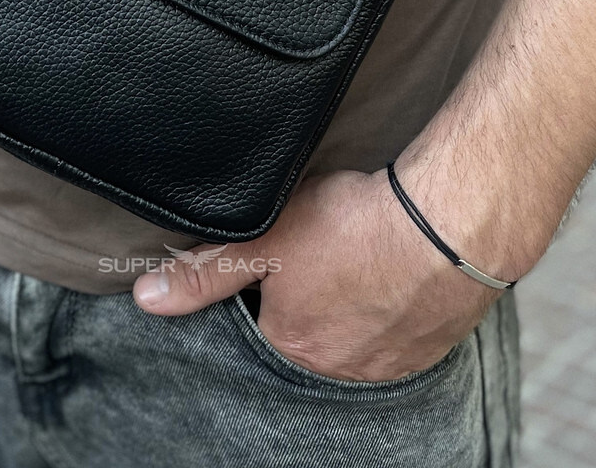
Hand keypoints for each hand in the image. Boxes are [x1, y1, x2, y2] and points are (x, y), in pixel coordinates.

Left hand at [133, 170, 498, 381]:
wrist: (447, 225)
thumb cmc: (353, 228)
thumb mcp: (263, 240)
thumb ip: (204, 271)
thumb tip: (148, 298)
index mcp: (292, 348)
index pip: (259, 321)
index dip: (264, 282)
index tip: (281, 254)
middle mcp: (339, 369)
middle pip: (307, 329)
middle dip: (308, 294)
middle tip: (322, 250)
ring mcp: (390, 363)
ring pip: (353, 331)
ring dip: (350, 300)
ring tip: (355, 257)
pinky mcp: (430, 347)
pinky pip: (397, 331)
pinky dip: (390, 305)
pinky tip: (392, 273)